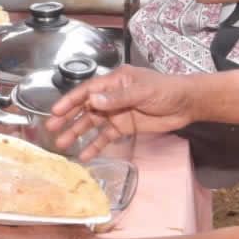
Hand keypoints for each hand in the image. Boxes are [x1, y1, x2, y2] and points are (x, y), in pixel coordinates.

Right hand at [44, 65, 191, 160]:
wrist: (186, 104)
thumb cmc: (165, 90)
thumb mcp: (142, 91)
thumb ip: (118, 98)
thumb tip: (92, 101)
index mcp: (113, 82)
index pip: (86, 91)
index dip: (70, 101)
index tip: (55, 111)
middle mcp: (110, 97)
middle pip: (85, 108)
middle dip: (68, 118)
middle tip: (52, 129)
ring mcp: (116, 113)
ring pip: (92, 124)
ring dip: (78, 134)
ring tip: (62, 144)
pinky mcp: (124, 127)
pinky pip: (106, 137)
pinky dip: (95, 145)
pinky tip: (84, 155)